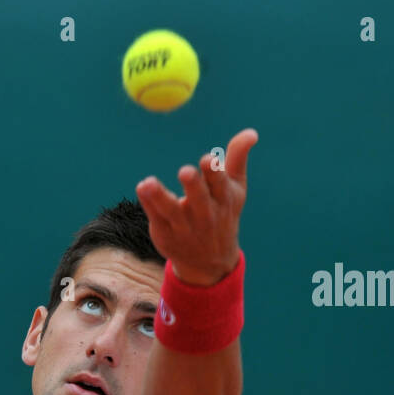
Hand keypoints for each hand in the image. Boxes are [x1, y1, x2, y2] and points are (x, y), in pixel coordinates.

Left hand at [135, 128, 257, 286]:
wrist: (209, 262)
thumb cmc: (223, 214)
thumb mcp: (235, 189)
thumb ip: (237, 158)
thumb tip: (251, 132)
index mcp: (223, 200)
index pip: (220, 185)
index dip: (214, 173)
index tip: (208, 159)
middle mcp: (204, 215)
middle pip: (198, 199)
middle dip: (193, 186)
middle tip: (186, 171)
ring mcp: (183, 227)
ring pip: (170, 211)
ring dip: (159, 197)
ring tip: (148, 183)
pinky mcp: (164, 234)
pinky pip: (154, 217)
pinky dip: (148, 203)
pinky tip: (142, 188)